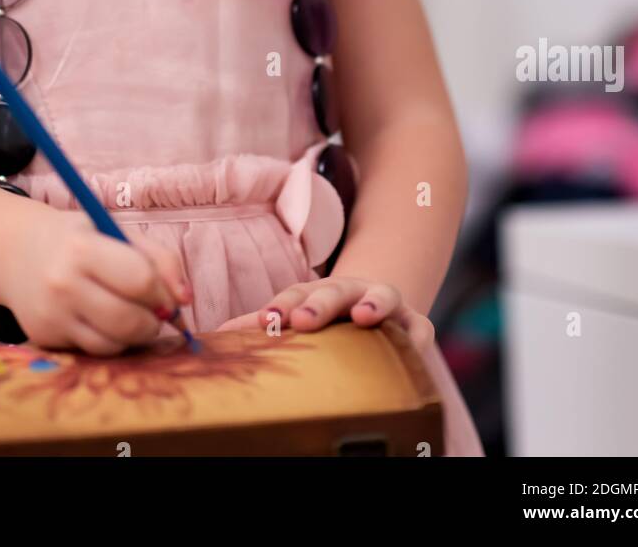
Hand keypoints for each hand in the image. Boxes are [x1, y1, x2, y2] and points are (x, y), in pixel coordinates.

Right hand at [0, 206, 192, 355]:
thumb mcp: (118, 232)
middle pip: (128, 321)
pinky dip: (110, 342)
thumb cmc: (80, 239)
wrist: (17, 253)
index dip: (163, 293)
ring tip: (130, 316)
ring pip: (112, 344)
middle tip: (154, 313)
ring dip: (134, 336)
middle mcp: (62, 284)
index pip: (140, 280)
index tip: (167, 295)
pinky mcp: (45, 338)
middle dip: (153, 322)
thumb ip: (160, 260)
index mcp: (83, 248)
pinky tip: (105, 322)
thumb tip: (185, 300)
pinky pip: (93, 352)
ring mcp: (51, 315)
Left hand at [215, 276, 433, 349]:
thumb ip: (265, 325)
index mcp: (319, 291)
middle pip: (334, 291)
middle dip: (318, 304)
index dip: (281, 306)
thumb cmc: (330, 317)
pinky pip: (420, 329)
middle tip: (301, 320)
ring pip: (382, 296)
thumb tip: (217, 337)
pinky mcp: (416, 324)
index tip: (265, 321)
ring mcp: (386, 303)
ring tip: (363, 317)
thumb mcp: (299, 315)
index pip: (297, 294)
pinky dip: (416, 336)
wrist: (377, 307)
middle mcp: (352, 291)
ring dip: (373, 304)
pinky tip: (412, 346)